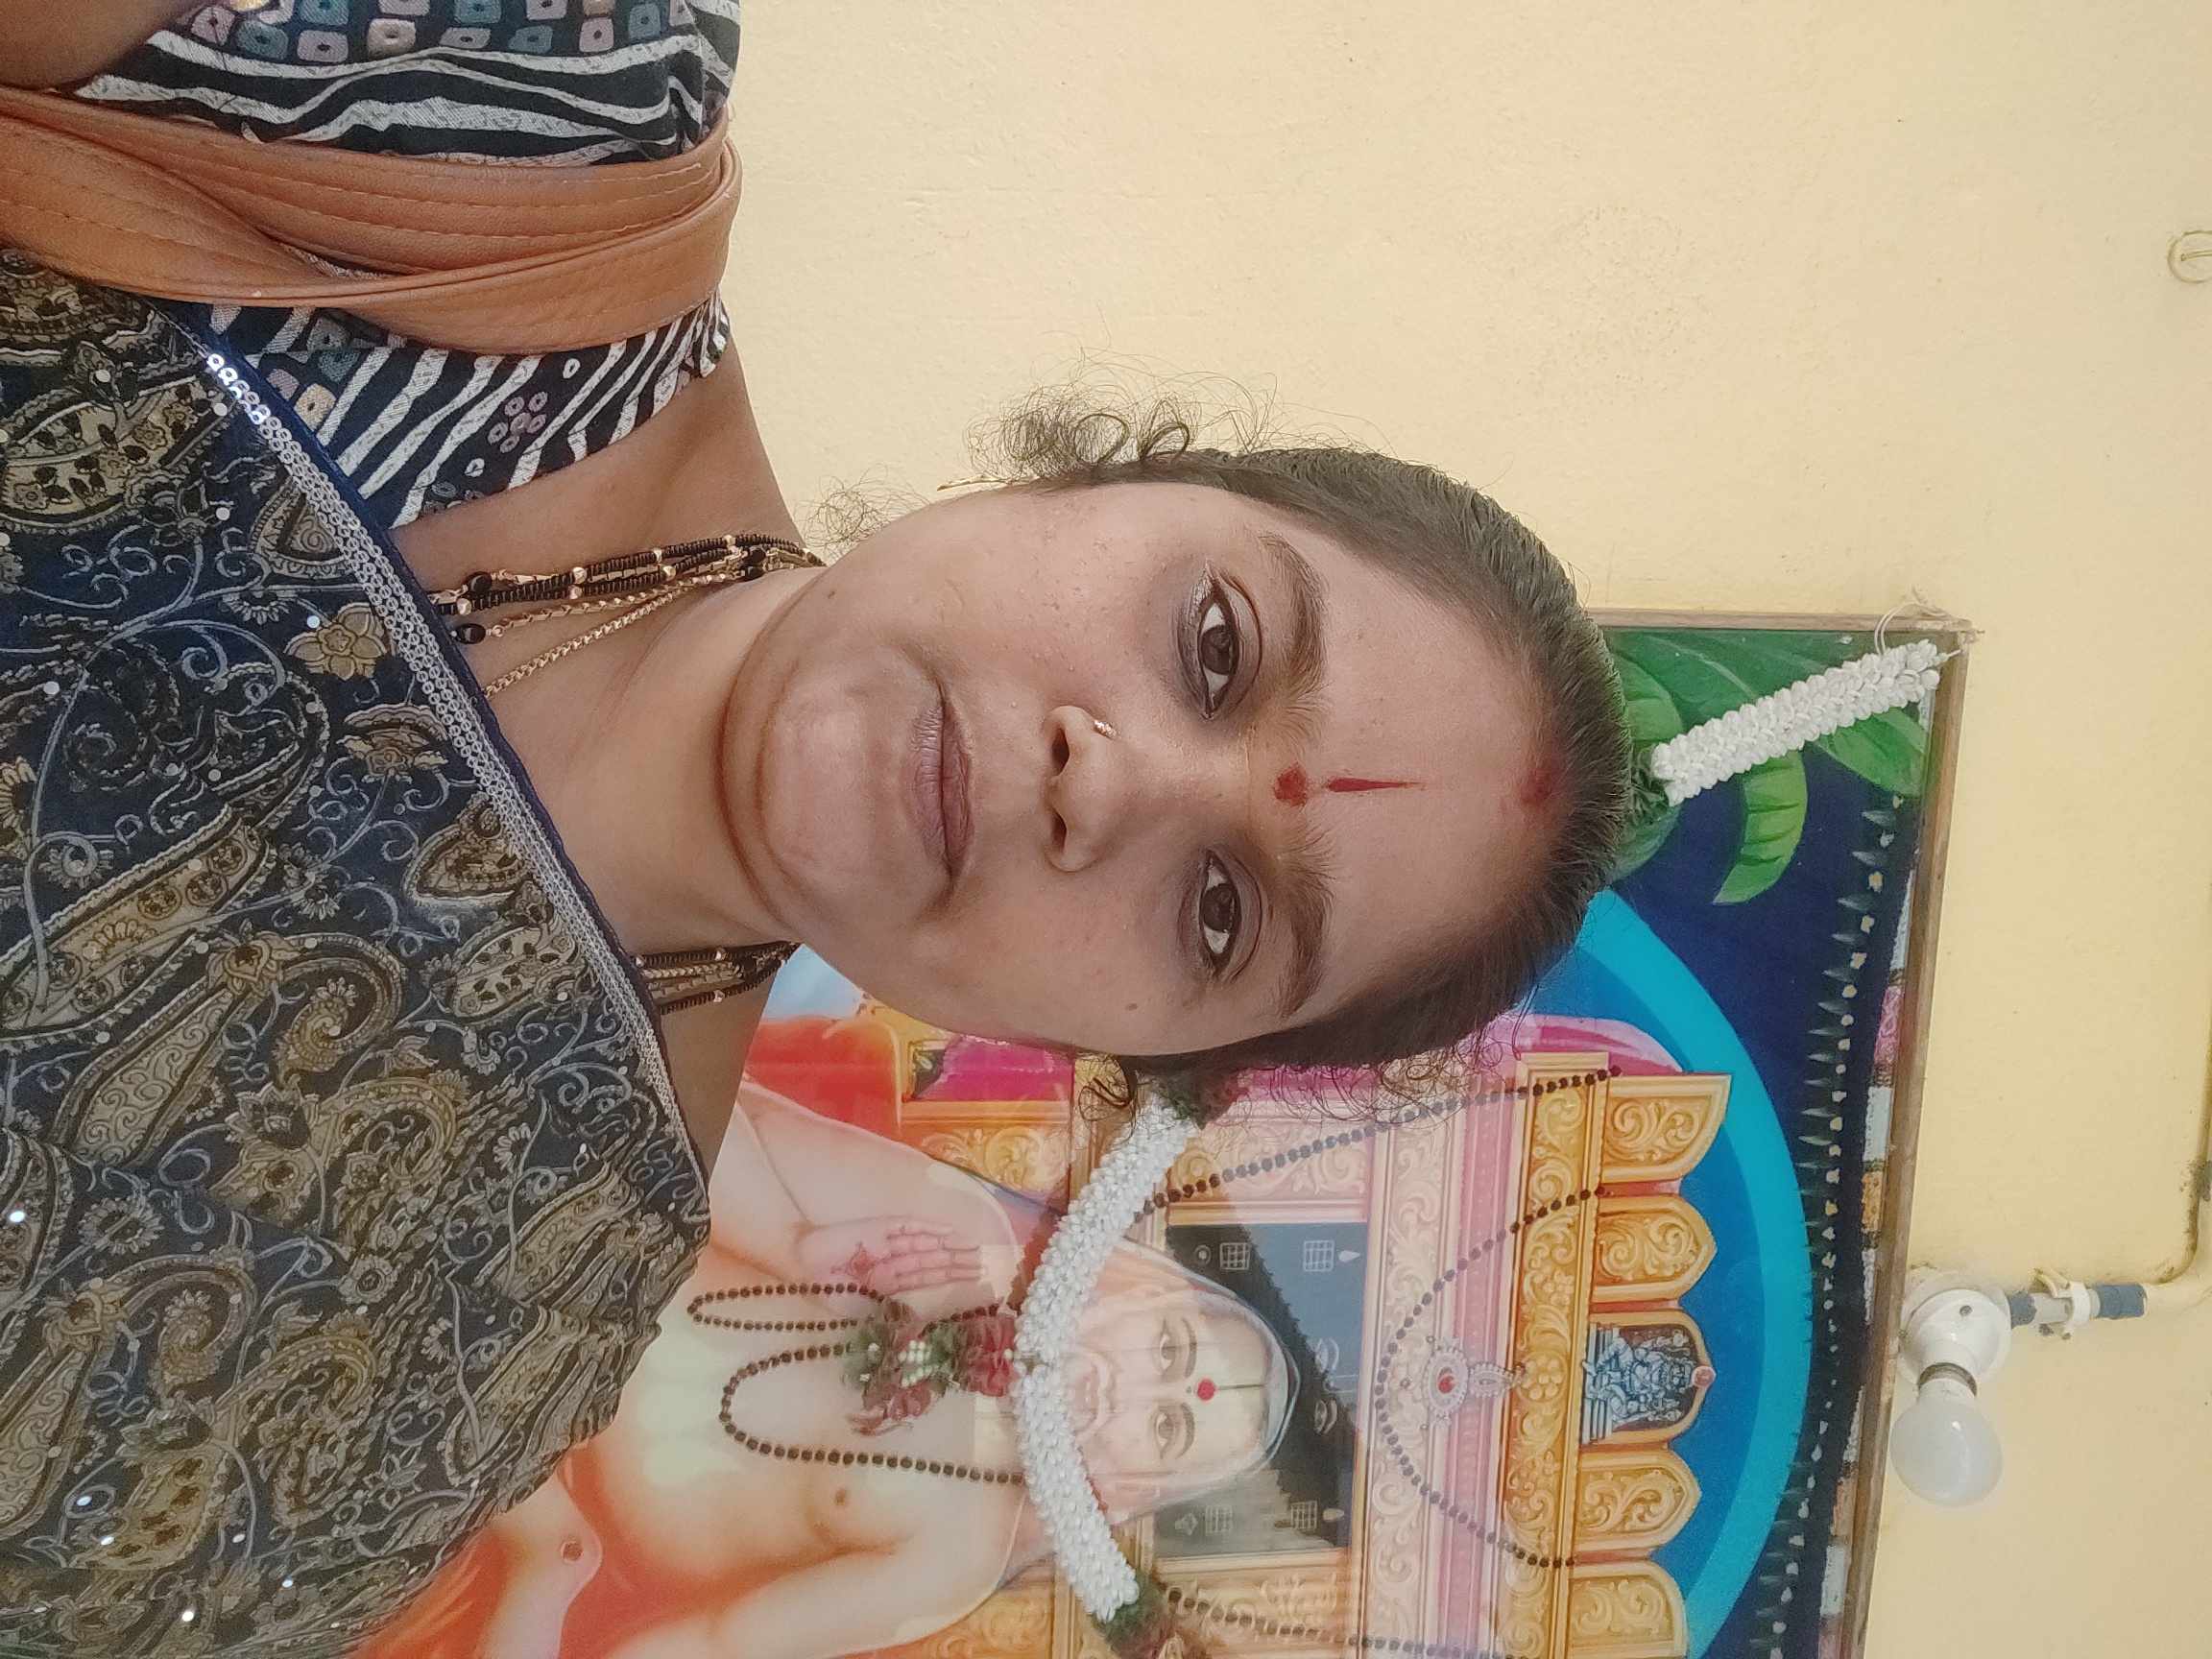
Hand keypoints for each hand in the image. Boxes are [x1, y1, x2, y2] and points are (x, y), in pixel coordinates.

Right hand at [794, 1218, 981, 1295]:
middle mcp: (896, 1260)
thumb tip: (920, 1322)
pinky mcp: (879, 1227)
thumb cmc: (828, 1290)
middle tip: (987, 1260)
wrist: (803, 1264)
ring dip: (950, 1245)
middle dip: (959, 1261)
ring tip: (975, 1247)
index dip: (953, 1276)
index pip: (929, 1277)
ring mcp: (889, 1242)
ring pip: (927, 1243)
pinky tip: (948, 1231)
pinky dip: (928, 1228)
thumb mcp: (863, 1309)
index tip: (978, 1276)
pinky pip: (909, 1226)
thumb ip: (890, 1311)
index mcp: (892, 1281)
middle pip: (934, 1260)